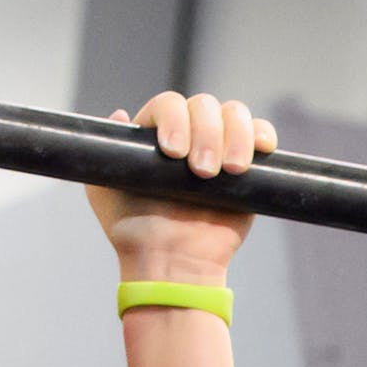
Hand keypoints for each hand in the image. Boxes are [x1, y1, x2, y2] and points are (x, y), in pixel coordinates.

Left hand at [85, 92, 278, 282]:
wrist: (171, 261)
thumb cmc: (134, 231)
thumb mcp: (104, 192)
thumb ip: (104, 155)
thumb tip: (120, 115)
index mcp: (153, 135)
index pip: (168, 104)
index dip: (173, 119)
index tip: (172, 152)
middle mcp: (187, 134)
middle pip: (204, 105)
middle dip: (206, 134)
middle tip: (200, 172)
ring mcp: (219, 145)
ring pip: (235, 114)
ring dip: (235, 136)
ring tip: (228, 172)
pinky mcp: (249, 163)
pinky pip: (261, 133)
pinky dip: (262, 135)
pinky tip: (259, 151)